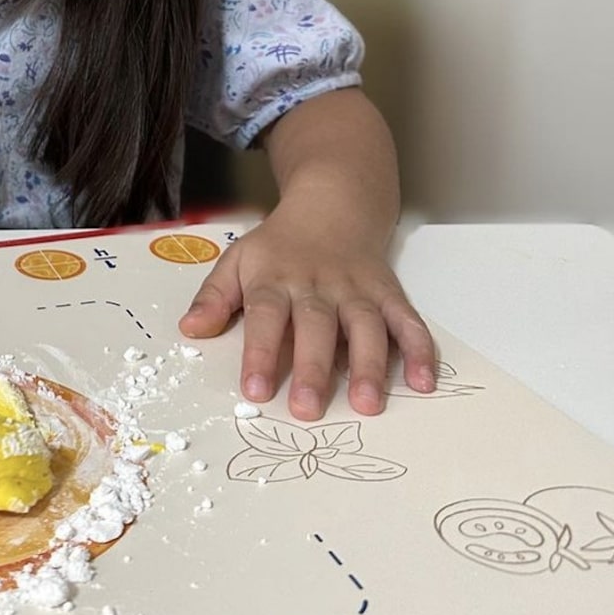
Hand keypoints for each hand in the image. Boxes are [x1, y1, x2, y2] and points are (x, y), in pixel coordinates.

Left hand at [177, 218, 436, 419]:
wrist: (333, 204)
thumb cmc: (279, 246)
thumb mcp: (238, 261)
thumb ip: (214, 297)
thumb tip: (190, 329)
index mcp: (275, 279)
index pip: (265, 316)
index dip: (260, 353)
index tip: (255, 391)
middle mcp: (318, 285)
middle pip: (316, 326)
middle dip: (314, 369)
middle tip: (309, 410)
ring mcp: (357, 289)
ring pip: (366, 326)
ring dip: (370, 365)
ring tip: (368, 404)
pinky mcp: (388, 293)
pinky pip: (407, 320)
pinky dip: (419, 349)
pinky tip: (424, 382)